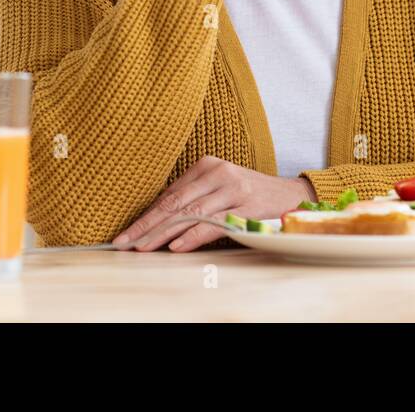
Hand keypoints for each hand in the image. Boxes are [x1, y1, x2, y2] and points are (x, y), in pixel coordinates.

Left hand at [112, 156, 316, 251]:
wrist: (290, 195)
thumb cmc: (248, 194)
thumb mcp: (218, 188)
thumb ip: (192, 199)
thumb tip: (154, 221)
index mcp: (206, 165)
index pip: (168, 195)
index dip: (145, 216)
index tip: (125, 234)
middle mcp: (217, 172)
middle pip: (174, 203)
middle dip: (146, 225)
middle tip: (124, 242)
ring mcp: (232, 188)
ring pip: (189, 214)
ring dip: (163, 234)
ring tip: (142, 248)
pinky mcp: (245, 206)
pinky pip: (213, 223)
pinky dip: (193, 236)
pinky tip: (176, 247)